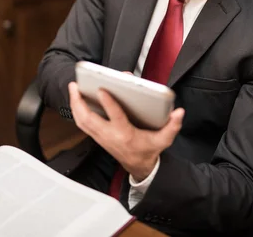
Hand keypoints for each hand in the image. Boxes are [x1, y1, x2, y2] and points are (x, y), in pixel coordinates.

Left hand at [68, 82, 184, 180]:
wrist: (140, 167)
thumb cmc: (149, 150)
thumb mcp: (164, 139)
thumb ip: (172, 126)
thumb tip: (179, 112)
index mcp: (125, 134)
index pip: (115, 117)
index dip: (108, 103)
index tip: (102, 90)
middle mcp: (109, 136)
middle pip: (88, 119)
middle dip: (79, 102)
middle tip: (75, 86)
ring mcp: (101, 137)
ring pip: (82, 121)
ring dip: (75, 105)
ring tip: (73, 89)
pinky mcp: (97, 137)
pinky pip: (82, 124)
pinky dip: (77, 111)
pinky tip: (77, 100)